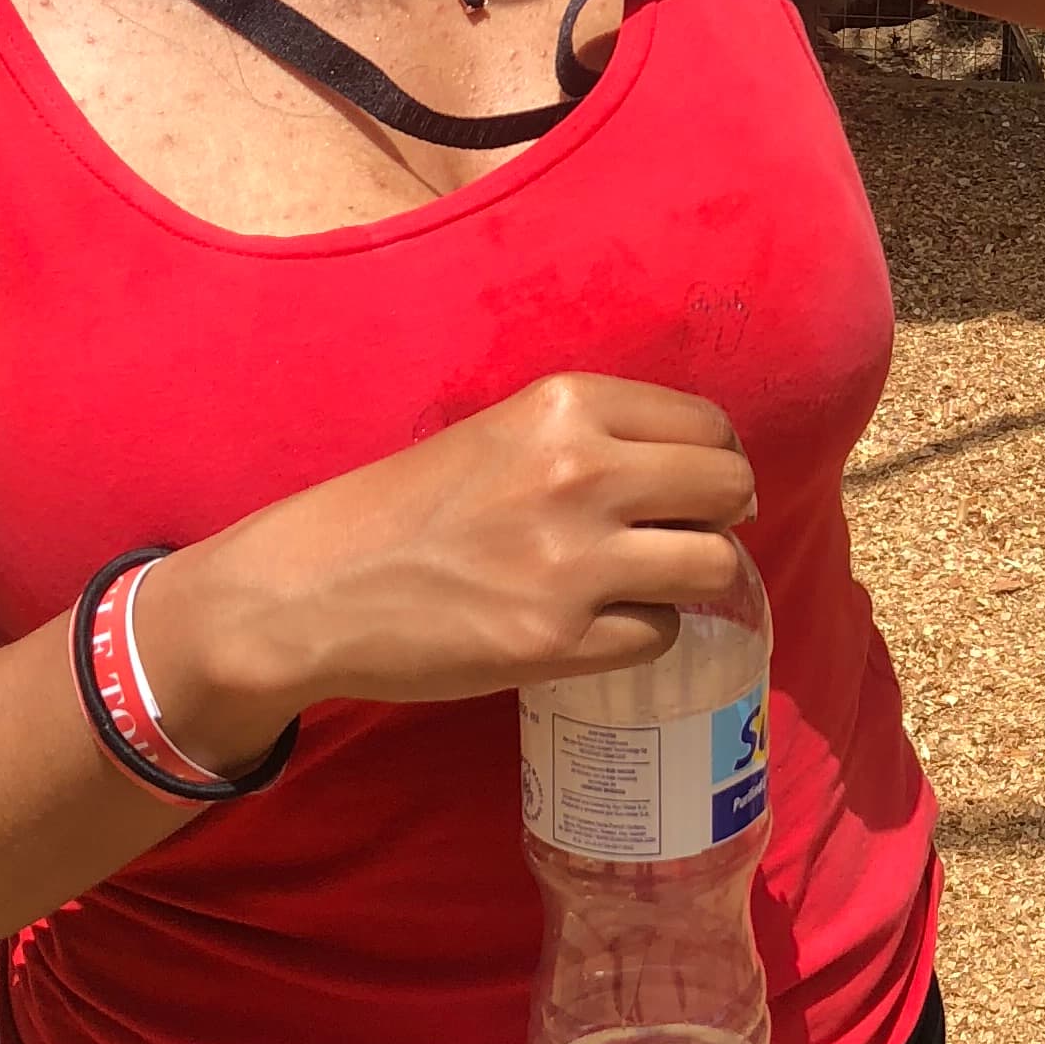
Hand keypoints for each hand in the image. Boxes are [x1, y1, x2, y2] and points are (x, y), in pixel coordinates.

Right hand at [134, 375, 759, 769]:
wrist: (314, 586)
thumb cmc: (409, 507)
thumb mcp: (504, 434)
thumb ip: (594, 439)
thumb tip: (699, 473)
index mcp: (567, 405)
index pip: (709, 427)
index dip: (714, 462)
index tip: (693, 489)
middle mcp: (582, 470)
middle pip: (730, 489)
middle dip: (722, 518)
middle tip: (686, 537)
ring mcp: (574, 559)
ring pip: (714, 565)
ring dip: (695, 580)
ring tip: (656, 584)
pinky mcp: (558, 638)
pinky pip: (660, 632)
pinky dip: (641, 632)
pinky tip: (599, 624)